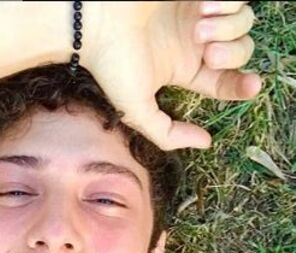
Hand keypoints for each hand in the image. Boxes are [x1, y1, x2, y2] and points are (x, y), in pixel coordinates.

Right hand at [84, 1, 261, 149]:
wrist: (96, 20)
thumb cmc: (110, 64)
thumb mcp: (136, 111)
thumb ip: (168, 134)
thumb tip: (205, 143)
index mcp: (183, 70)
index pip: (226, 80)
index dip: (242, 85)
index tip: (252, 86)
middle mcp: (194, 42)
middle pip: (241, 50)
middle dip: (233, 54)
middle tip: (209, 54)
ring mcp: (198, 12)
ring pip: (243, 22)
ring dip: (228, 27)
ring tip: (198, 28)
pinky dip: (226, 4)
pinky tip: (202, 8)